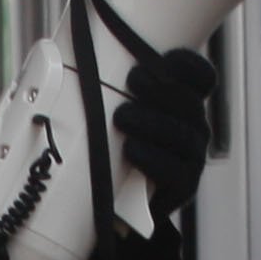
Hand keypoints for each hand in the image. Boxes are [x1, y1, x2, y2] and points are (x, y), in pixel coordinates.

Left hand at [108, 41, 215, 199]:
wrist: (115, 205)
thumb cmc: (113, 150)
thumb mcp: (110, 114)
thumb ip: (104, 85)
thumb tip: (59, 54)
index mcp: (183, 103)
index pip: (201, 78)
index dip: (189, 65)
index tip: (166, 57)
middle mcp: (193, 127)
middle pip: (189, 102)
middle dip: (161, 88)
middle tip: (132, 80)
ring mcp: (190, 158)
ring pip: (181, 134)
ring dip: (151, 122)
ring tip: (122, 117)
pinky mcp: (182, 187)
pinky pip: (174, 171)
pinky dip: (151, 159)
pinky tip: (131, 149)